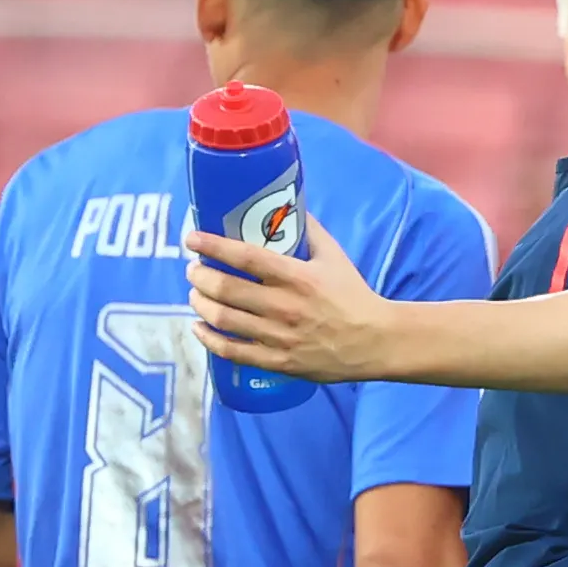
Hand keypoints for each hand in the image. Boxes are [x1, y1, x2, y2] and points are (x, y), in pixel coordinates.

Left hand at [188, 214, 394, 381]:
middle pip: (226, 288)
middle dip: (199, 276)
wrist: (375, 341)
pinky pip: (233, 351)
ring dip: (200, 303)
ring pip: (223, 319)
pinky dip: (208, 339)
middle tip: (194, 269)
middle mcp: (285, 306)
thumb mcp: (335, 257)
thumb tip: (286, 205)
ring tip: (196, 294)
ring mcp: (280, 336)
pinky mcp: (279, 361)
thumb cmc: (353, 296)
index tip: (192, 239)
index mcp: (298, 277)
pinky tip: (199, 327)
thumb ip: (310, 231)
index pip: (246, 257)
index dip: (213, 246)